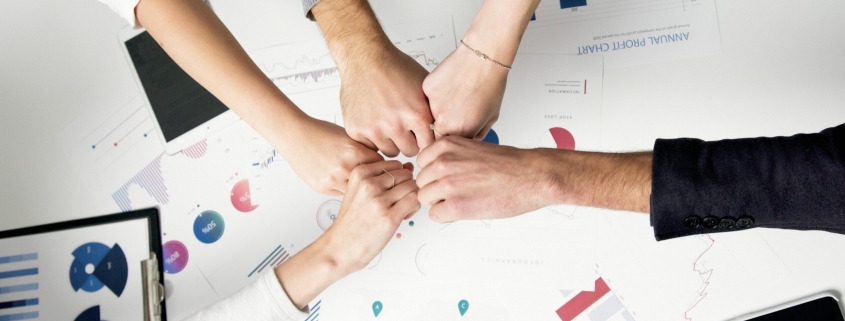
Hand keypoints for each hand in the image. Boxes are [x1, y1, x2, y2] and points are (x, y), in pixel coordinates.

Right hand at [281, 118, 383, 194]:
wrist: (295, 135)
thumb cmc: (320, 132)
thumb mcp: (349, 136)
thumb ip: (365, 150)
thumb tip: (382, 163)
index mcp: (354, 151)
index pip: (382, 165)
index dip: (384, 167)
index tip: (386, 168)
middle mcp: (344, 167)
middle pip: (371, 180)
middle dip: (375, 180)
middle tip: (376, 178)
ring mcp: (333, 180)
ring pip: (357, 191)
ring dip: (360, 187)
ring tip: (360, 181)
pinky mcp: (323, 188)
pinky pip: (343, 193)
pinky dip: (345, 188)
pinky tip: (343, 181)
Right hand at [311, 0, 434, 156]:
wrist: (364, 57)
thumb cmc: (394, 67)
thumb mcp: (424, 86)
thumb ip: (434, 111)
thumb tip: (446, 128)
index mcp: (417, 115)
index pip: (429, 145)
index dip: (425, 137)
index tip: (421, 132)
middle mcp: (396, 125)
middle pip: (410, 151)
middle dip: (409, 141)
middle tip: (404, 126)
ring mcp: (374, 129)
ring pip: (390, 151)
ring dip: (391, 141)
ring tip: (389, 122)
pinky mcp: (356, 130)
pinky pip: (370, 146)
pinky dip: (373, 137)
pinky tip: (374, 120)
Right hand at [322, 160, 420, 270]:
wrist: (341, 247)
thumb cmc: (352, 221)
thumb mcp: (359, 191)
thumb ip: (383, 177)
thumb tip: (409, 167)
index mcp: (360, 173)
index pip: (395, 164)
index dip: (399, 177)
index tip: (392, 190)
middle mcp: (368, 184)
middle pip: (405, 175)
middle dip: (407, 187)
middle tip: (399, 202)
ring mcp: (379, 200)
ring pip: (412, 187)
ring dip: (412, 198)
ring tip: (401, 209)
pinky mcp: (389, 217)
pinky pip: (415, 201)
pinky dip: (414, 207)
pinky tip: (403, 215)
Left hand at [416, 136, 554, 221]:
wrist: (531, 176)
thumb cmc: (509, 164)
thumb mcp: (472, 147)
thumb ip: (450, 156)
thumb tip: (435, 170)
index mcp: (446, 146)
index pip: (421, 163)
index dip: (434, 173)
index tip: (446, 178)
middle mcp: (443, 163)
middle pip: (421, 182)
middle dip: (435, 189)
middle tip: (457, 192)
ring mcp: (447, 185)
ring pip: (425, 199)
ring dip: (440, 202)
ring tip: (462, 200)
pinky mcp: (456, 206)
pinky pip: (435, 215)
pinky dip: (447, 216)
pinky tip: (464, 210)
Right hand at [422, 0, 539, 139]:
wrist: (483, 58)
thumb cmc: (491, 84)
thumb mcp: (491, 117)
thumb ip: (477, 134)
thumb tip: (469, 140)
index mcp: (460, 132)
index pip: (448, 145)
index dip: (454, 138)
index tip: (458, 130)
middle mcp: (443, 122)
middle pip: (437, 132)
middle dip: (445, 125)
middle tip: (457, 110)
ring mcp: (432, 105)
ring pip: (430, 114)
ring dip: (440, 109)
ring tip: (456, 95)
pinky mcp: (427, 89)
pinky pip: (428, 98)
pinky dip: (437, 94)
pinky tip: (450, 85)